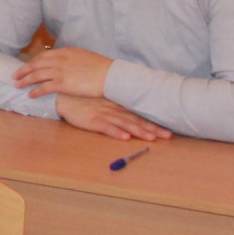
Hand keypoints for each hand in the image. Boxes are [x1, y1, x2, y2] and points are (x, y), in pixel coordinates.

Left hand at [12, 44, 113, 99]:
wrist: (109, 75)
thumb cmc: (101, 68)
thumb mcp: (84, 56)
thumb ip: (72, 58)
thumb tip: (67, 63)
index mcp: (65, 52)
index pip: (44, 56)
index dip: (33, 62)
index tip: (27, 66)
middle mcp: (59, 60)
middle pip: (36, 64)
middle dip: (24, 70)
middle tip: (15, 75)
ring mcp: (59, 71)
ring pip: (36, 75)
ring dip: (25, 80)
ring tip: (18, 85)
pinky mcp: (62, 84)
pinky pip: (44, 88)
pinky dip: (35, 91)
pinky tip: (31, 95)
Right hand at [55, 96, 172, 142]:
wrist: (64, 97)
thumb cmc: (85, 100)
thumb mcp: (104, 102)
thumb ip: (118, 107)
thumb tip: (134, 116)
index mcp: (117, 106)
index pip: (139, 116)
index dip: (154, 123)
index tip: (168, 131)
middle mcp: (113, 110)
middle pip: (136, 120)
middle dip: (152, 129)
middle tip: (167, 136)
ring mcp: (103, 114)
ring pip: (124, 123)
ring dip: (138, 131)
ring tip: (151, 138)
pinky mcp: (92, 120)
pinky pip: (105, 127)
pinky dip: (115, 132)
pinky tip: (124, 137)